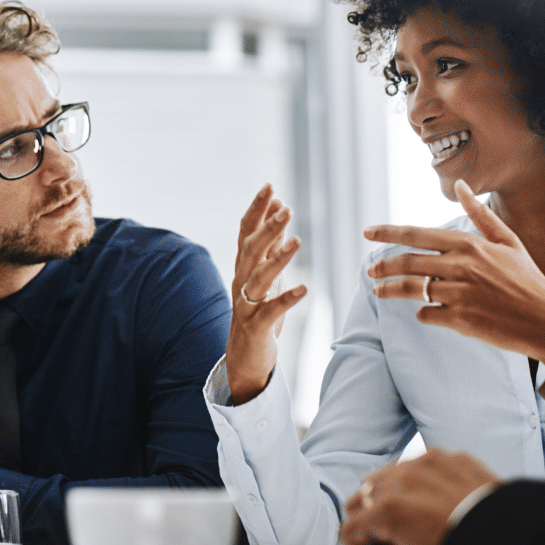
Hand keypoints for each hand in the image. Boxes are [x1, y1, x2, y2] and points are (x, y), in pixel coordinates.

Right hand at [225, 182, 308, 404]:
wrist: (244, 357)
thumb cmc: (258, 312)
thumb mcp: (266, 275)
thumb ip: (271, 245)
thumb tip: (280, 212)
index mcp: (243, 267)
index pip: (246, 232)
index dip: (257, 209)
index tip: (270, 186)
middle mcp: (240, 282)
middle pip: (250, 250)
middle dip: (267, 228)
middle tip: (286, 208)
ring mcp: (246, 304)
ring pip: (258, 277)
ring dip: (277, 258)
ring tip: (297, 241)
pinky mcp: (256, 326)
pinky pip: (271, 310)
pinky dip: (287, 299)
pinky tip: (304, 289)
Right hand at [339, 450, 498, 544]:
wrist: (525, 541)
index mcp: (388, 511)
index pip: (351, 531)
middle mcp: (400, 480)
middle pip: (362, 500)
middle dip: (371, 530)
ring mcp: (425, 464)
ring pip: (387, 478)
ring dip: (390, 505)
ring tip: (412, 531)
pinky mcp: (451, 458)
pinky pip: (420, 469)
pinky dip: (419, 489)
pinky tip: (437, 512)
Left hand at [364, 180, 544, 390]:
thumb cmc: (528, 280)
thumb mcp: (508, 241)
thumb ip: (479, 214)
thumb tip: (461, 184)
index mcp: (469, 244)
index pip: (416, 234)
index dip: (387, 233)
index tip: (368, 232)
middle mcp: (461, 266)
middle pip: (407, 262)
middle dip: (383, 265)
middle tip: (370, 271)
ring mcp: (459, 294)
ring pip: (411, 289)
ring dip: (390, 290)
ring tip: (379, 291)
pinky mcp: (460, 320)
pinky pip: (427, 314)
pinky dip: (422, 313)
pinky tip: (424, 312)